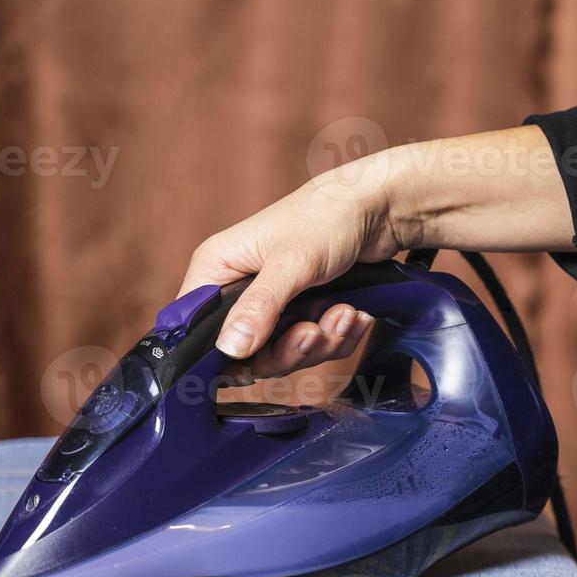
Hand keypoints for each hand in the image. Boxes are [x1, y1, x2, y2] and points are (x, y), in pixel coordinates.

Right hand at [178, 126, 575, 377]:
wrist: (382, 208)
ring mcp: (273, 303)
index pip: (194, 327)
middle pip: (245, 352)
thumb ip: (259, 308)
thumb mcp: (291, 264)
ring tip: (344, 315)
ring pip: (284, 353)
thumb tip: (228, 351)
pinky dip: (337, 336)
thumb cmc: (327, 218)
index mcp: (218, 268)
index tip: (249, 368)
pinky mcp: (304, 311)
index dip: (217, 354)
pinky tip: (355, 316)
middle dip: (287, 349)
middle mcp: (239, 288)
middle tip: (313, 333)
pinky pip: (314, 346)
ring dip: (319, 341)